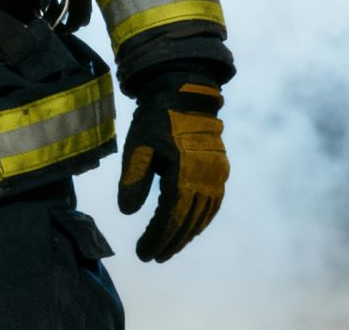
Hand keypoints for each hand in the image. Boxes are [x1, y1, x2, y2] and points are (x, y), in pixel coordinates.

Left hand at [117, 76, 227, 262]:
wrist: (185, 91)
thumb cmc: (157, 117)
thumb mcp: (138, 145)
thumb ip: (134, 178)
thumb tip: (128, 212)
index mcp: (184, 170)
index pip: (170, 215)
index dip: (157, 237)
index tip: (143, 253)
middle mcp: (205, 176)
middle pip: (188, 220)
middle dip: (170, 241)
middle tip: (152, 256)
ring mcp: (216, 174)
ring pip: (202, 215)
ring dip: (186, 235)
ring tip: (168, 249)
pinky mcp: (220, 169)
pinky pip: (213, 203)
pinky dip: (200, 220)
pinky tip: (189, 228)